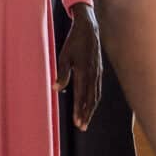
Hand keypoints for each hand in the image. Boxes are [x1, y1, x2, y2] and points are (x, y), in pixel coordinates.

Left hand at [58, 2, 102, 130]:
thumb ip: (61, 74)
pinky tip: (91, 104)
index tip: (77, 122)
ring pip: (96, 95)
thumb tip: (56, 89)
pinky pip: (98, 88)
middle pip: (91, 99)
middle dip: (86, 114)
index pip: (81, 96)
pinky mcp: (99, 70)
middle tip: (82, 127)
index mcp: (83, 72)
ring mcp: (98, 73)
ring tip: (86, 120)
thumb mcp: (64, 56)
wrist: (89, 29)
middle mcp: (93, 74)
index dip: (79, 110)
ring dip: (91, 109)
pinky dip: (95, 99)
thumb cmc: (74, 42)